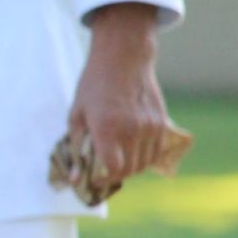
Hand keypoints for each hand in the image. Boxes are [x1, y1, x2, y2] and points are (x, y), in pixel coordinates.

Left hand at [68, 2, 176, 196]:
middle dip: (115, 176)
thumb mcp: (76, 114)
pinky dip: (145, 158)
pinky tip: (133, 152)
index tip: (94, 178)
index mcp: (107, 128)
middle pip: (129, 170)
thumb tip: (75, 179)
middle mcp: (132, 130)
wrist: (123, 59)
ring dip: (131, 169)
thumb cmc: (93, 85)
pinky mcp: (162, 122)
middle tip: (104, 172)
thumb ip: (76, 148)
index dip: (103, 179)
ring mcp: (150, 126)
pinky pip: (156, 151)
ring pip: (144, 164)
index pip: (112, 169)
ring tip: (118, 162)